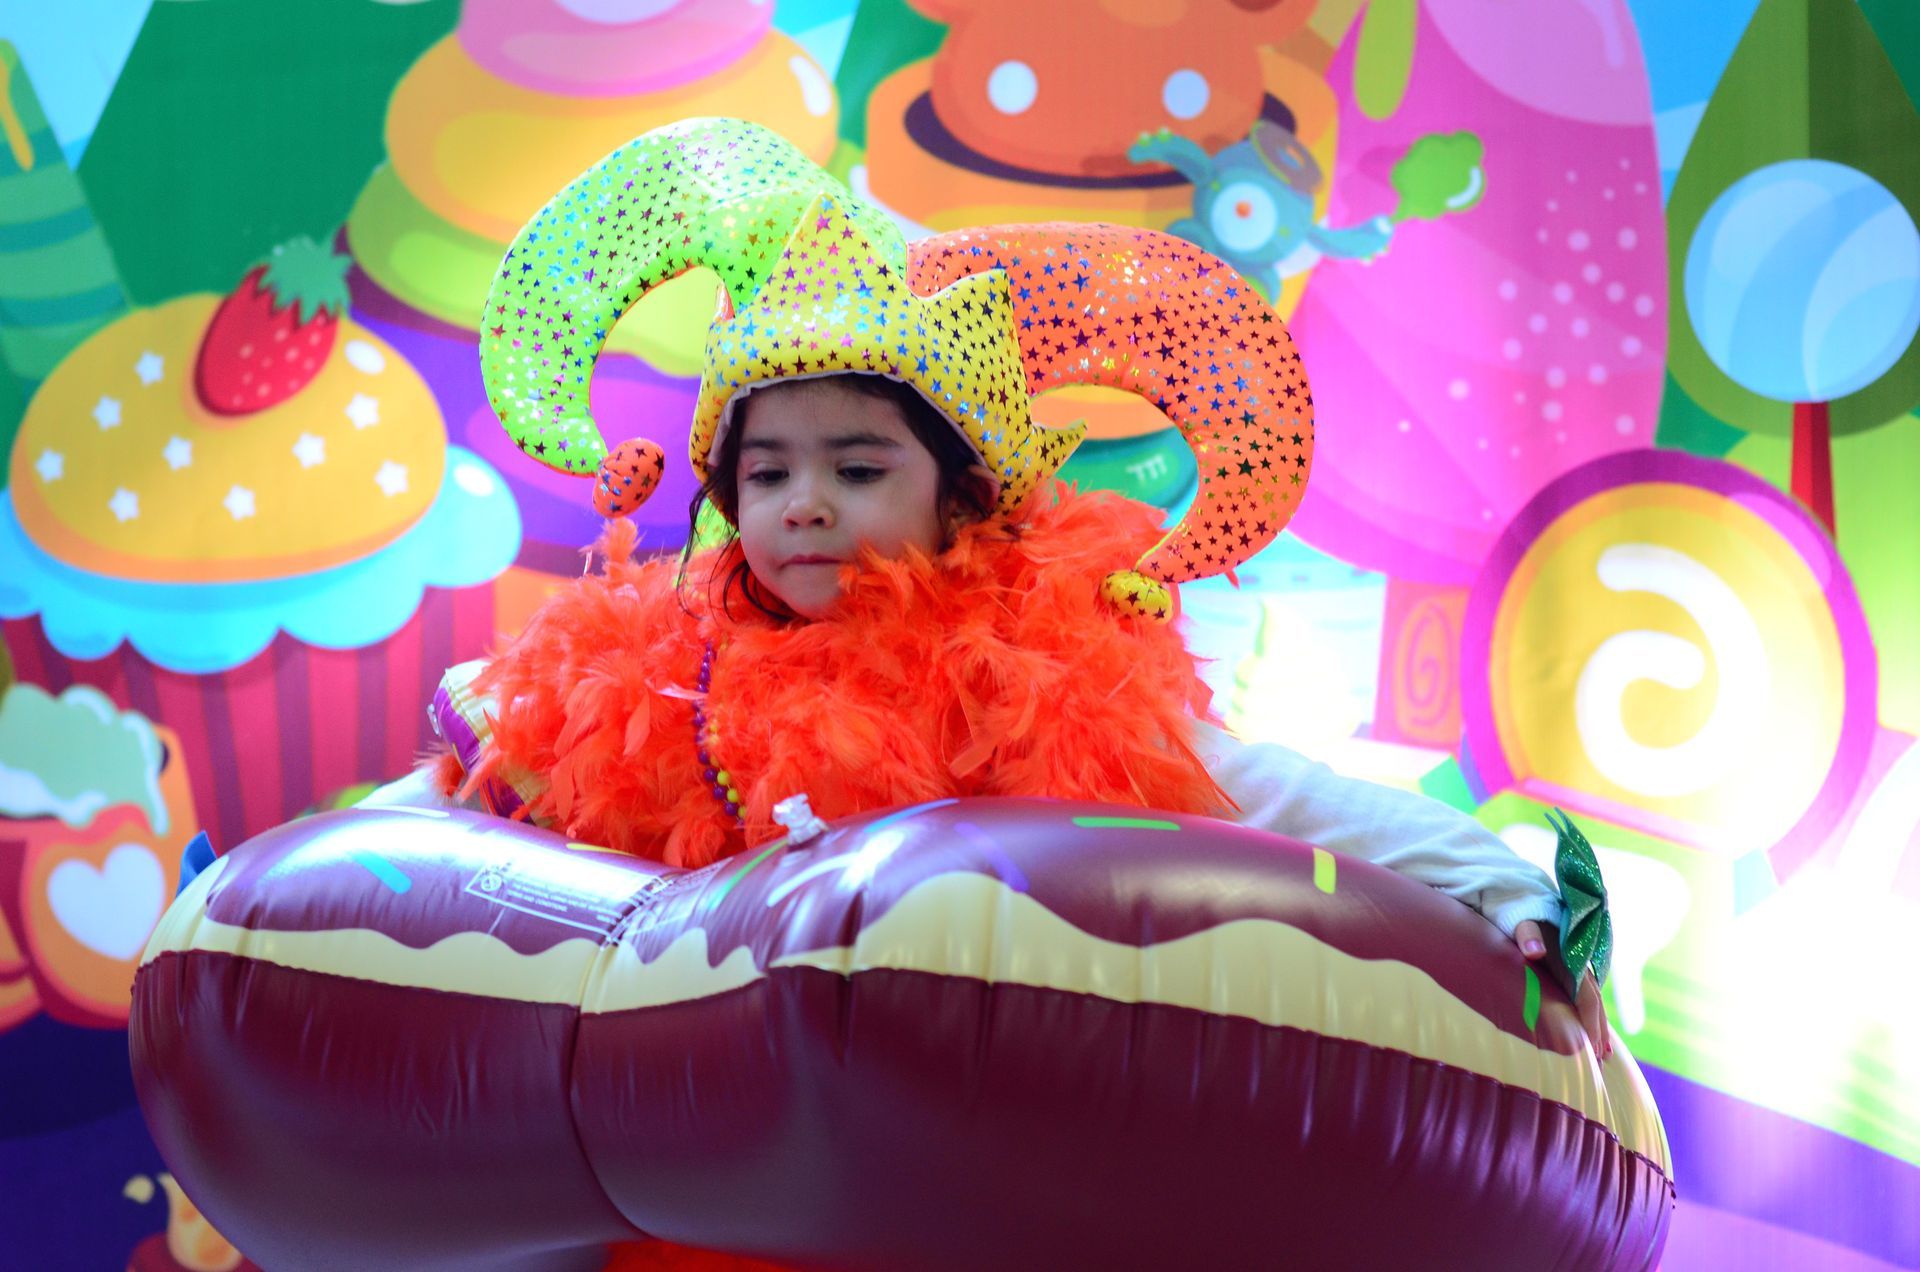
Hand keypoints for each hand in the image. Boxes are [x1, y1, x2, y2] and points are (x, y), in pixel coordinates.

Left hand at [1514, 919, 1613, 1060]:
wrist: (1525, 901)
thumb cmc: (1520, 915)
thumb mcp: (1522, 923)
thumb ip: (1527, 936)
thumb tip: (1534, 951)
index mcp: (1571, 959)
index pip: (1585, 997)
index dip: (1590, 1022)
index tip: (1593, 1047)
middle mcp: (1579, 965)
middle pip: (1593, 1003)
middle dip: (1598, 1031)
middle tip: (1601, 1060)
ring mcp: (1576, 967)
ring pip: (1591, 1001)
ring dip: (1598, 1026)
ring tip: (1603, 1054)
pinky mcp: (1570, 969)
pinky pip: (1584, 996)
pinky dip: (1590, 1015)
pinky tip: (1593, 1032)